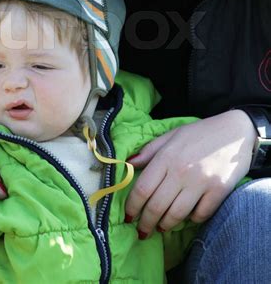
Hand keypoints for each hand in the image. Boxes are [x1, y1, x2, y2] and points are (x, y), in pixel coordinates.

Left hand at [124, 109, 255, 238]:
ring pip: (177, 214)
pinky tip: (186, 217)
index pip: (142, 188)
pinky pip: (201, 214)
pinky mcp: (219, 191)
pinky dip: (191, 219)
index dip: (132, 206)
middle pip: (157, 206)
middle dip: (146, 223)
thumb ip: (149, 151)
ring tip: (160, 228)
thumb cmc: (199, 133)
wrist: (235, 131)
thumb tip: (128, 164)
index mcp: (166, 156)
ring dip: (165, 225)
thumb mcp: (171, 136)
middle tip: (141, 231)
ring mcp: (201, 182)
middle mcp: (182, 171)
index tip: (127, 216)